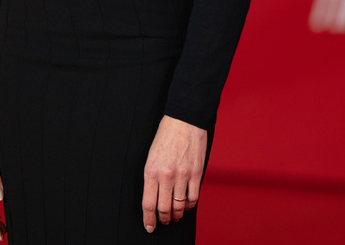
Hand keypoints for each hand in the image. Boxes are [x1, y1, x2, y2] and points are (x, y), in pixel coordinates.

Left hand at [142, 114, 206, 233]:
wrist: (184, 119)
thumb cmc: (167, 134)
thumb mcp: (152, 154)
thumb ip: (153, 175)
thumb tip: (154, 196)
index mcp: (151, 170)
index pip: (148, 203)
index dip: (149, 219)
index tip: (149, 226)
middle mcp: (166, 175)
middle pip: (164, 209)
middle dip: (163, 219)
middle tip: (164, 222)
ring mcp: (182, 175)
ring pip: (179, 206)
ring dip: (177, 215)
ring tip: (175, 216)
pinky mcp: (196, 173)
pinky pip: (193, 198)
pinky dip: (189, 205)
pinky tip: (186, 205)